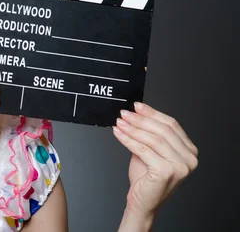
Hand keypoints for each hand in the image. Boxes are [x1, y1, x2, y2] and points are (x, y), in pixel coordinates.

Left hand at [113, 102, 197, 219]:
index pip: (171, 125)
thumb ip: (148, 134)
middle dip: (140, 120)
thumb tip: (135, 112)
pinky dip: (128, 140)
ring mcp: (180, 166)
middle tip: (125, 113)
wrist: (142, 202)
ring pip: (153, 139)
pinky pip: (143, 150)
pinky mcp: (166, 172)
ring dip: (133, 128)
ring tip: (120, 122)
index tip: (137, 106)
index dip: (152, 113)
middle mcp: (189, 158)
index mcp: (189, 150)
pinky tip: (118, 134)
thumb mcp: (150, 150)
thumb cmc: (146, 177)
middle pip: (162, 130)